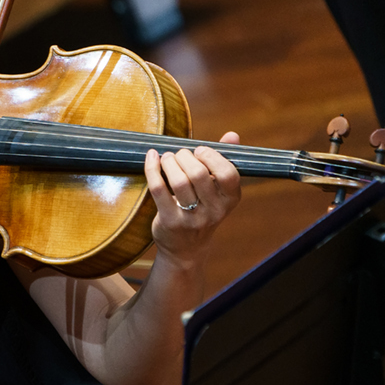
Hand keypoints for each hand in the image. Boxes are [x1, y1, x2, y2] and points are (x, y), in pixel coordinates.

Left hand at [143, 132, 241, 265]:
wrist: (186, 249)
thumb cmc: (202, 210)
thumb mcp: (218, 190)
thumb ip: (223, 161)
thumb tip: (232, 135)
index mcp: (230, 200)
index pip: (228, 174)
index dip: (212, 156)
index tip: (199, 151)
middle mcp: (214, 211)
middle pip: (199, 174)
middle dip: (185, 157)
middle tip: (178, 155)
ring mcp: (192, 218)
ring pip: (179, 181)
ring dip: (169, 162)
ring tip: (166, 158)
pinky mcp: (170, 221)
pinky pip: (159, 189)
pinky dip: (152, 168)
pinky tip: (152, 158)